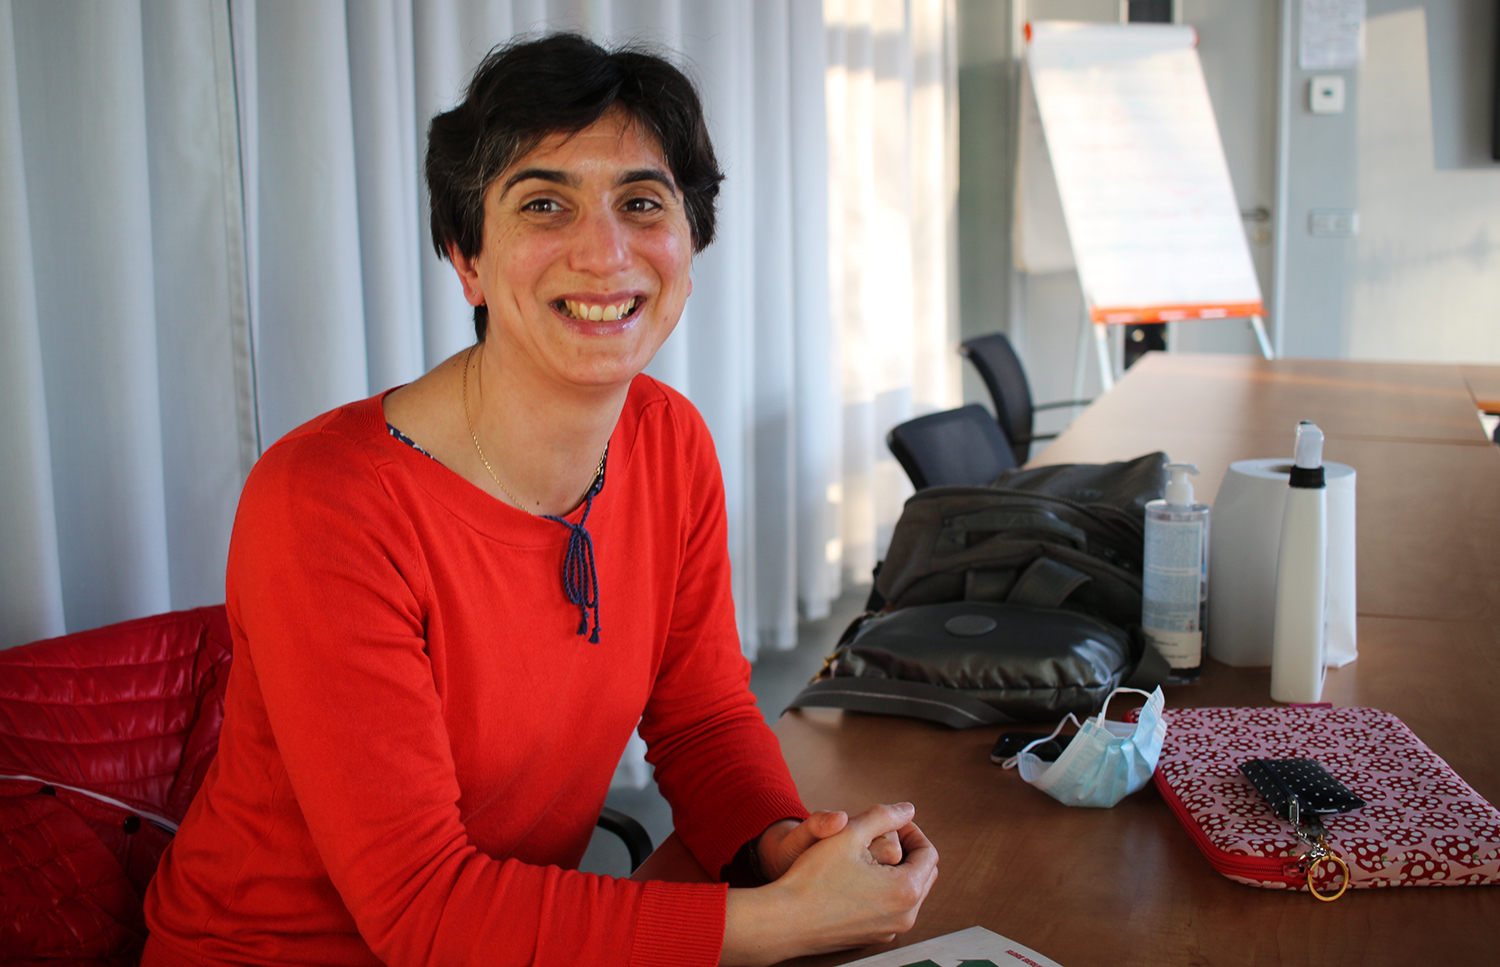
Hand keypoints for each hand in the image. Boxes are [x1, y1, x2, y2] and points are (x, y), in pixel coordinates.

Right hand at [721, 802, 938, 966]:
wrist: (784, 921)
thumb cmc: (814, 877)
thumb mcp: (849, 834)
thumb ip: (884, 816)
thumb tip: (909, 809)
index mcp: (906, 890)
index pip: (929, 853)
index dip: (912, 831)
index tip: (891, 822)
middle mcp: (905, 917)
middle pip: (923, 874)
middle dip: (908, 850)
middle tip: (880, 834)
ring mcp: (889, 932)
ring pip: (907, 893)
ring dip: (895, 870)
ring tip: (866, 854)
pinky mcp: (873, 938)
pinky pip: (891, 909)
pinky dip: (884, 891)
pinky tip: (857, 878)